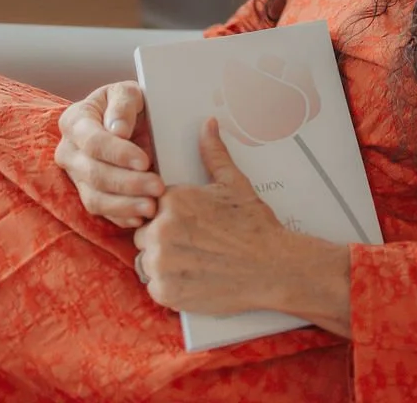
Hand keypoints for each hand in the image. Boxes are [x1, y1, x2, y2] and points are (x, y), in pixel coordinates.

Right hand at [55, 81, 163, 228]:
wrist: (127, 121)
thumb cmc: (129, 104)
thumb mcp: (129, 92)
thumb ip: (123, 104)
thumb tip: (117, 130)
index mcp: (75, 121)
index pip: (94, 142)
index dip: (119, 154)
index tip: (145, 161)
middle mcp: (69, 151)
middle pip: (94, 174)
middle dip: (128, 183)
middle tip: (158, 187)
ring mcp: (75, 176)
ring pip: (95, 198)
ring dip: (125, 205)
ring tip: (152, 206)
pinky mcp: (86, 194)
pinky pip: (100, 212)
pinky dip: (121, 216)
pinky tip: (141, 217)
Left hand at [133, 118, 291, 315]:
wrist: (271, 267)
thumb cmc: (253, 224)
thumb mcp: (234, 183)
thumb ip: (213, 153)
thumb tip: (208, 125)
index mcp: (173, 201)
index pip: (151, 205)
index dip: (168, 214)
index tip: (187, 221)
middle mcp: (160, 231)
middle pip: (144, 233)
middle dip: (162, 237)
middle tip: (193, 243)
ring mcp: (161, 264)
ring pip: (146, 260)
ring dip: (162, 262)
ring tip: (193, 260)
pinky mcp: (165, 292)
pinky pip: (154, 286)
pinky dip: (169, 285)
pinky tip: (193, 278)